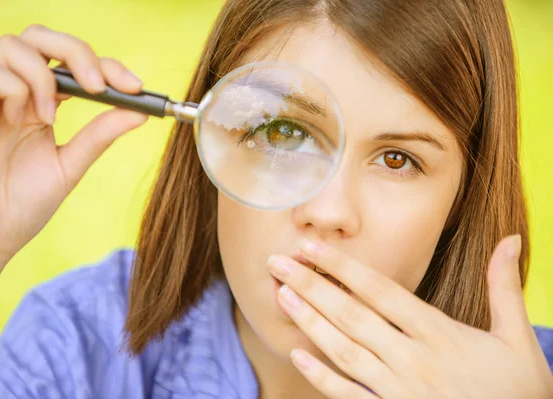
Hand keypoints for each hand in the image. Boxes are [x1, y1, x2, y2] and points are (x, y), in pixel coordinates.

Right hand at [0, 24, 146, 265]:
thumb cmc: (23, 204)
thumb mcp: (71, 166)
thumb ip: (100, 136)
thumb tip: (140, 112)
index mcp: (43, 104)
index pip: (74, 64)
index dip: (108, 67)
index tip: (137, 89)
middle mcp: (18, 95)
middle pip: (42, 37)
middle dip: (77, 52)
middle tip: (99, 85)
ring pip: (15, 46)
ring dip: (45, 75)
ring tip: (51, 117)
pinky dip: (19, 91)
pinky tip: (23, 122)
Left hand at [267, 235, 552, 397]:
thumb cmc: (519, 392)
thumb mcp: (518, 339)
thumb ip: (504, 288)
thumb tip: (511, 240)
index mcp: (440, 334)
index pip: (380, 291)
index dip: (342, 267)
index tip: (312, 247)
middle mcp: (414, 359)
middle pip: (352, 315)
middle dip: (311, 286)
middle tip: (277, 263)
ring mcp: (400, 390)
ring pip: (345, 350)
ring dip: (309, 322)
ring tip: (281, 297)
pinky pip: (349, 395)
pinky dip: (321, 377)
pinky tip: (297, 355)